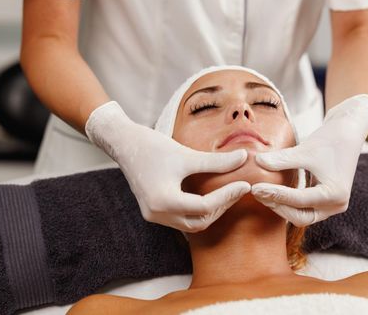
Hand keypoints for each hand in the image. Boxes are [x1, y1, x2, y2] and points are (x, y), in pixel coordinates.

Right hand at [86, 101, 249, 231]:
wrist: (123, 143)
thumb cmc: (151, 146)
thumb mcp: (186, 154)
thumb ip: (217, 161)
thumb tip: (244, 158)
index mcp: (163, 201)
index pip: (204, 207)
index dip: (227, 196)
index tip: (244, 185)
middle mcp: (157, 214)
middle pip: (199, 222)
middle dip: (221, 208)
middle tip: (238, 190)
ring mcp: (154, 215)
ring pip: (190, 224)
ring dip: (211, 212)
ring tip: (227, 194)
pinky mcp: (154, 210)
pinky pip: (181, 219)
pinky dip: (198, 211)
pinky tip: (210, 196)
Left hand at [251, 94, 367, 226]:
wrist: (348, 131)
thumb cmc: (331, 138)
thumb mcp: (304, 150)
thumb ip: (281, 160)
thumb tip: (257, 162)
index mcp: (335, 194)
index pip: (298, 200)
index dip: (275, 195)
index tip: (255, 187)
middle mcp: (336, 204)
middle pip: (301, 217)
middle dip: (278, 206)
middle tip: (257, 192)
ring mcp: (333, 205)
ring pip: (302, 215)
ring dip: (282, 206)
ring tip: (262, 193)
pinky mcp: (327, 201)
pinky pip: (305, 208)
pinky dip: (289, 202)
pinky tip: (273, 192)